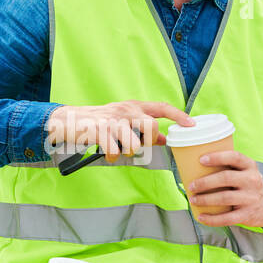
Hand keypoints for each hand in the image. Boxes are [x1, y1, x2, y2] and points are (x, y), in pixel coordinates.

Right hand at [46, 100, 193, 160]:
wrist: (70, 120)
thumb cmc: (100, 122)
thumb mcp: (123, 121)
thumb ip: (143, 128)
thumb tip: (164, 138)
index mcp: (134, 107)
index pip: (161, 108)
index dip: (178, 115)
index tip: (191, 124)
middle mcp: (125, 110)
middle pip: (150, 128)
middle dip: (146, 142)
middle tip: (134, 144)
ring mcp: (113, 120)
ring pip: (133, 144)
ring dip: (127, 151)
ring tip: (117, 148)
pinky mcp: (100, 131)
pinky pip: (115, 152)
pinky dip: (112, 156)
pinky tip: (106, 151)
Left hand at [187, 150, 262, 229]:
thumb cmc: (247, 185)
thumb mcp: (244, 172)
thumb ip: (228, 167)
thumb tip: (194, 165)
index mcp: (250, 166)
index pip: (235, 157)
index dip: (217, 157)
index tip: (201, 160)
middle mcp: (252, 180)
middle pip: (226, 178)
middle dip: (205, 182)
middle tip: (191, 185)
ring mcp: (251, 198)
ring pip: (224, 197)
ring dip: (205, 199)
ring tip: (193, 199)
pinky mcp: (247, 215)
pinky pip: (227, 218)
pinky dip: (211, 219)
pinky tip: (201, 217)